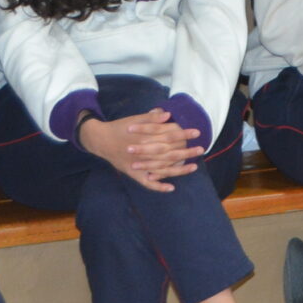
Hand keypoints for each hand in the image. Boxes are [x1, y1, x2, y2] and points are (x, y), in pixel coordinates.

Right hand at [79, 108, 201, 190]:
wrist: (101, 140)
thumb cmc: (121, 128)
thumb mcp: (135, 119)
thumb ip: (151, 117)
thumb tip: (168, 114)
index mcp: (145, 137)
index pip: (168, 135)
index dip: (183, 134)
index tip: (197, 133)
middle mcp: (143, 152)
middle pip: (168, 153)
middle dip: (186, 151)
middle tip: (201, 149)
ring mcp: (139, 164)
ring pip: (162, 169)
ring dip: (179, 169)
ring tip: (194, 166)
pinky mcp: (133, 173)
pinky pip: (147, 182)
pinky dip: (158, 186)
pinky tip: (171, 188)